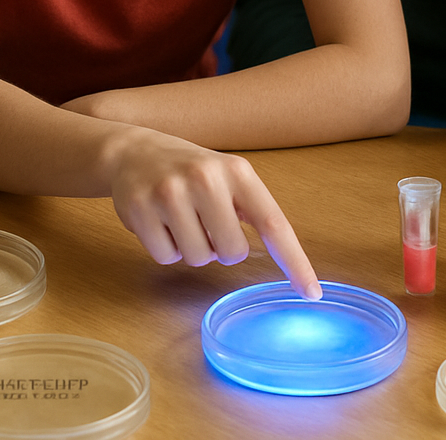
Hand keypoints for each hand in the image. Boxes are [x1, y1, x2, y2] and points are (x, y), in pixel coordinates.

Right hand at [106, 125, 321, 299]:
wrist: (135, 152)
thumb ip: (251, 209)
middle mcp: (205, 178)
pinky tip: (159, 221)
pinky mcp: (139, 208)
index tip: (311, 292)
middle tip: (206, 221)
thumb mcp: (228, 176)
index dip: (294, 261)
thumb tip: (284, 259)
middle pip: (232, 253)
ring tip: (180, 218)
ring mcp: (170, 192)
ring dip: (192, 248)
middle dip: (222, 248)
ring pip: (198, 259)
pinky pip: (165, 258)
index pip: (273, 223)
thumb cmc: (192, 172)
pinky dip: (165, 249)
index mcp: (237, 171)